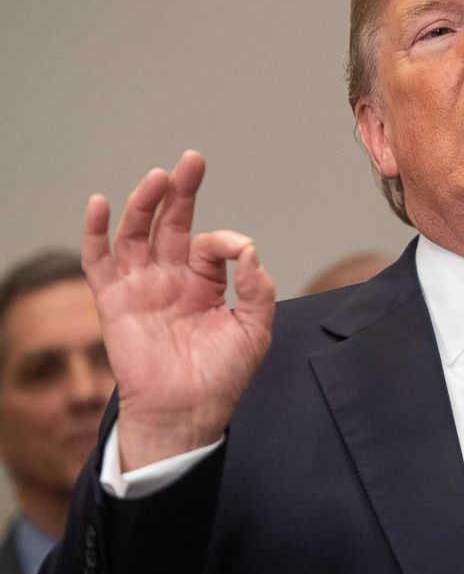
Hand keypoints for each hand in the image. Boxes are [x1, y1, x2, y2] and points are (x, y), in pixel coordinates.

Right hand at [82, 150, 274, 470]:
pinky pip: (99, 262)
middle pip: (171, 223)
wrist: (189, 413)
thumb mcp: (254, 329)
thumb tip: (249, 250)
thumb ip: (257, 288)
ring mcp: (142, 287)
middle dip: (182, 191)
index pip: (211, 244)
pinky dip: (96, 232)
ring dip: (146, 203)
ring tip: (159, 177)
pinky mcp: (116, 302)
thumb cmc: (222, 376)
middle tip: (192, 161)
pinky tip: (99, 204)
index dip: (225, 241)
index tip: (237, 252)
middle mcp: (172, 279)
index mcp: (205, 283)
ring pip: (138, 234)